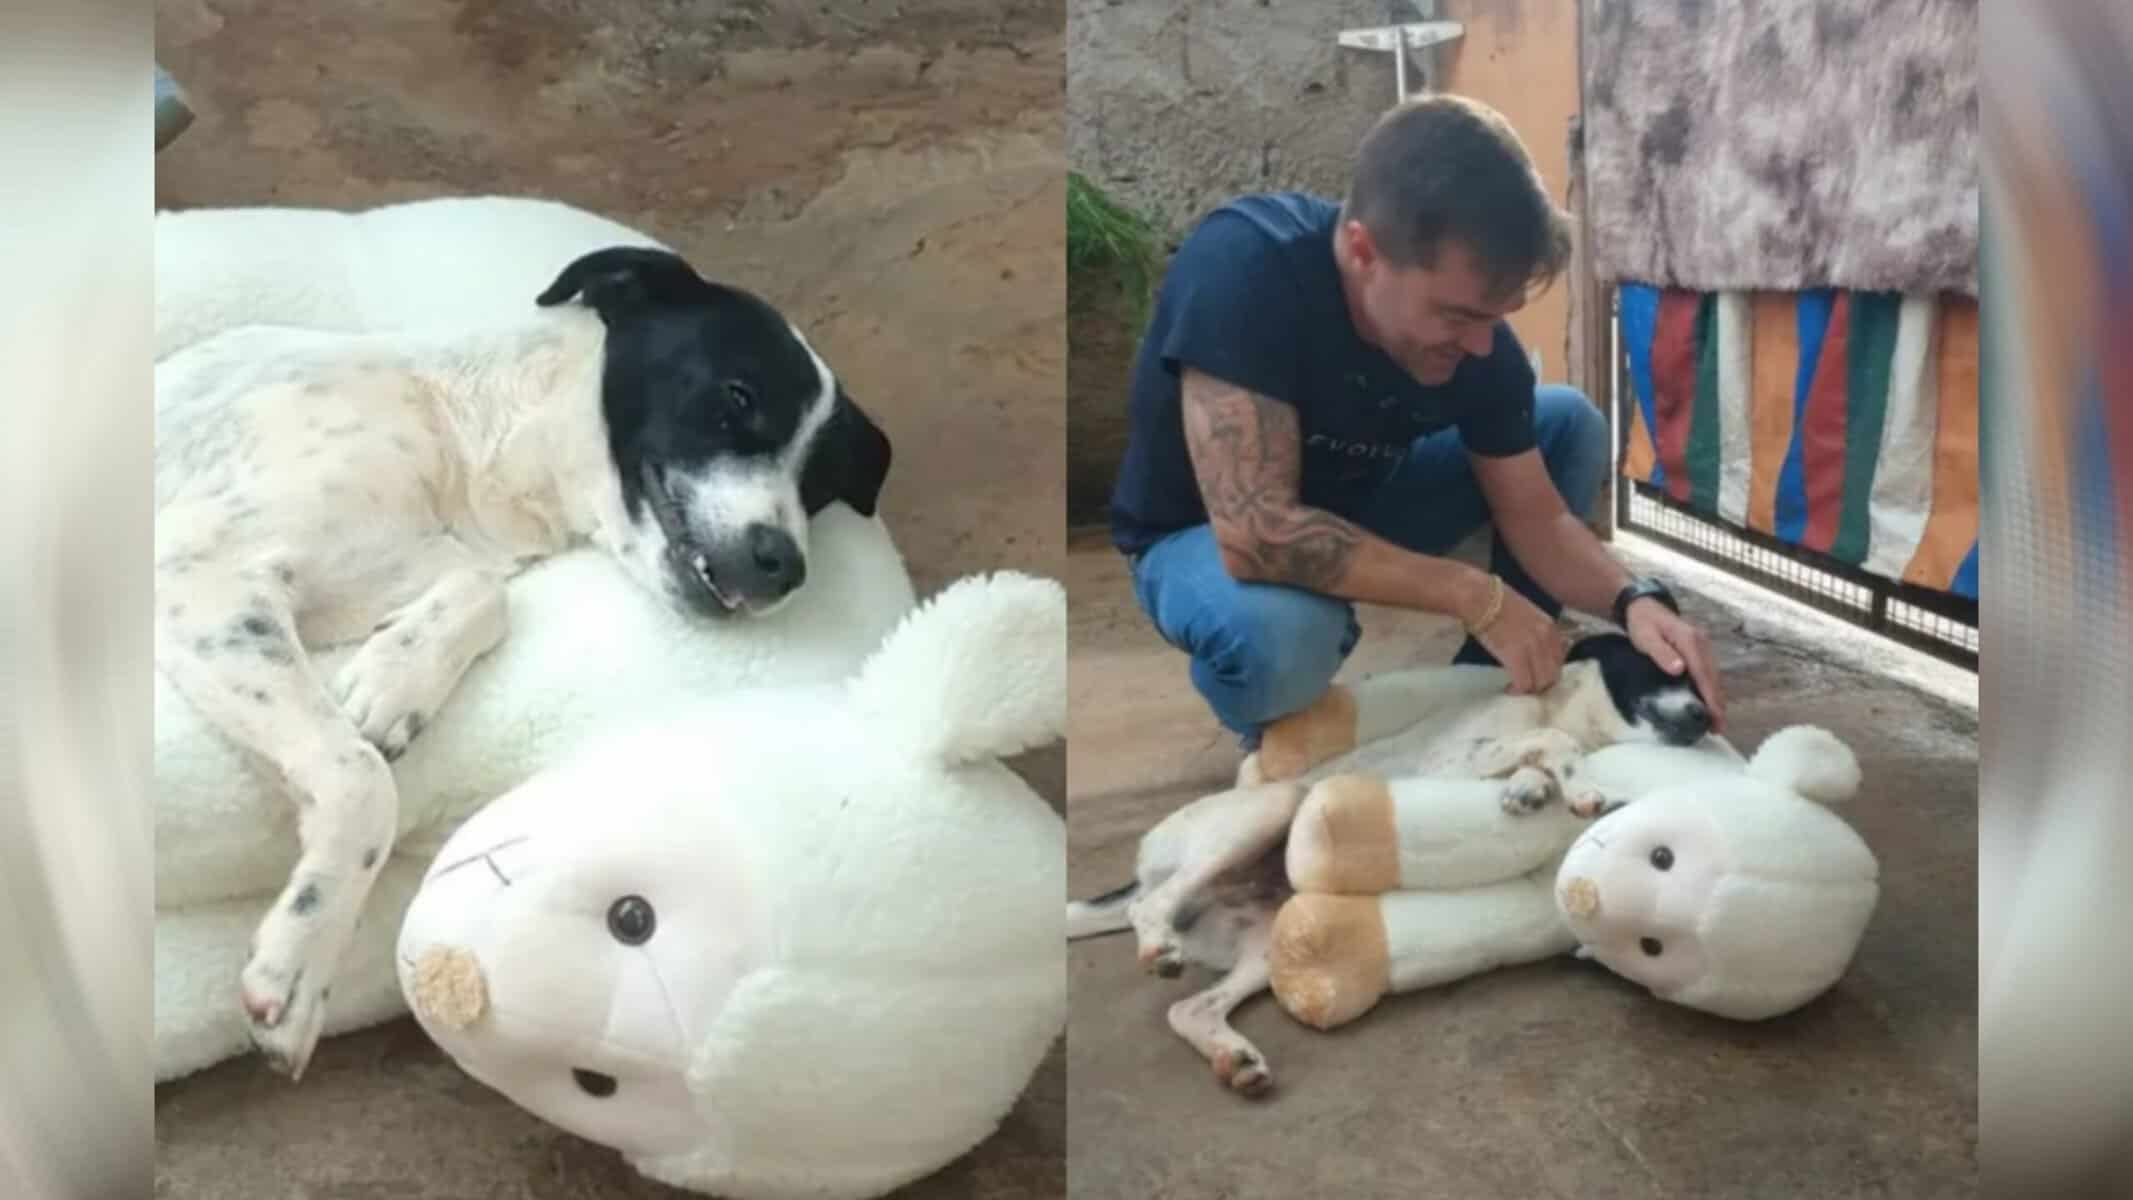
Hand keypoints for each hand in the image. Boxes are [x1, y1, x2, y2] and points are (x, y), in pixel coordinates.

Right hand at [1466, 577, 1565, 694]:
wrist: (1479, 597)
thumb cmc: (1495, 601)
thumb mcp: (1526, 613)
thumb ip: (1535, 630)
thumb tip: (1533, 649)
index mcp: (1550, 627)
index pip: (1559, 660)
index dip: (1547, 671)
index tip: (1534, 675)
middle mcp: (1546, 639)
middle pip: (1553, 674)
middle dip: (1540, 685)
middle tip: (1526, 686)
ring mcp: (1533, 648)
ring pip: (1541, 682)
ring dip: (1529, 689)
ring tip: (1516, 688)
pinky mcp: (1516, 657)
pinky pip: (1524, 683)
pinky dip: (1517, 690)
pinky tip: (1508, 689)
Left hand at [1623, 599, 1725, 731]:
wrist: (1643, 606)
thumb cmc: (1642, 624)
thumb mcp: (1646, 638)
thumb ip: (1661, 653)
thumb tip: (1679, 669)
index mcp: (1690, 641)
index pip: (1703, 674)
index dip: (1710, 697)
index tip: (1715, 716)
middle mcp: (1701, 643)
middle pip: (1712, 677)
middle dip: (1717, 703)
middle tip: (1719, 728)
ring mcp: (1703, 645)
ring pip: (1713, 675)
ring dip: (1716, 697)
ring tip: (1716, 721)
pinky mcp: (1700, 648)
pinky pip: (1708, 671)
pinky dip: (1711, 688)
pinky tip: (1710, 701)